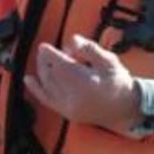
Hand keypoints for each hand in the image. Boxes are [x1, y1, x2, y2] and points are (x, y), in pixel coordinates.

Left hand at [23, 34, 143, 137]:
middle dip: (45, 61)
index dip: (50, 54)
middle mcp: (74, 96)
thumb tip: (72, 41)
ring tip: (43, 61)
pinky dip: (36, 89)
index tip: (44, 46)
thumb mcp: (109, 61)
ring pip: (47, 85)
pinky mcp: (66, 113)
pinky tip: (28, 79)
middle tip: (46, 51)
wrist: (125, 108)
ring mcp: (69, 106)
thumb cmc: (119, 82)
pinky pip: (46, 100)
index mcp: (86, 82)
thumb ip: (90, 49)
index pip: (61, 65)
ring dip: (42, 71)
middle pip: (51, 74)